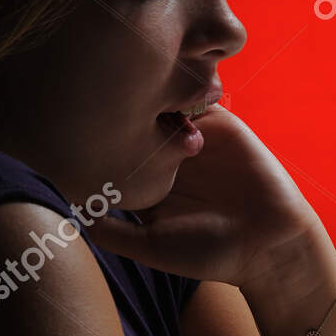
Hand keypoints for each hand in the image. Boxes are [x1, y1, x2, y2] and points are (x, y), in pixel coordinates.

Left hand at [85, 106, 327, 289]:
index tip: (65, 122)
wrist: (271, 243)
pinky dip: (180, 85)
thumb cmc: (212, 252)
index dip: (91, 135)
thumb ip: (109, 229)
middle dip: (112, 106)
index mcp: (148, 182)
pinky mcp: (220, 123)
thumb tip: (63, 202)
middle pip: (131, 119)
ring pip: (161, 101)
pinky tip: (161, 84)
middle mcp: (168, 156)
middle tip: (85, 92)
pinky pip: (196, 93)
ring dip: (145, 90)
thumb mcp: (150, 246)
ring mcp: (194, 136)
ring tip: (122, 83)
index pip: (110, 150)